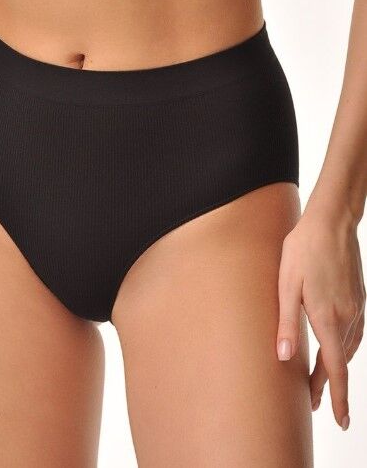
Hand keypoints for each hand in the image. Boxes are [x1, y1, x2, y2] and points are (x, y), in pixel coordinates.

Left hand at [276, 209, 364, 429]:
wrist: (330, 223)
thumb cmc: (302, 251)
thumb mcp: (286, 284)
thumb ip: (287, 322)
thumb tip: (285, 357)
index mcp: (327, 316)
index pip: (335, 368)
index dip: (338, 396)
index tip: (341, 420)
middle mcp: (347, 316)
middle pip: (341, 362)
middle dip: (330, 386)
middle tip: (318, 405)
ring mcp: (356, 307)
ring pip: (348, 348)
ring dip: (337, 368)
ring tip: (323, 382)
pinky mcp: (358, 298)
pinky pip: (354, 333)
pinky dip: (345, 349)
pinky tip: (337, 350)